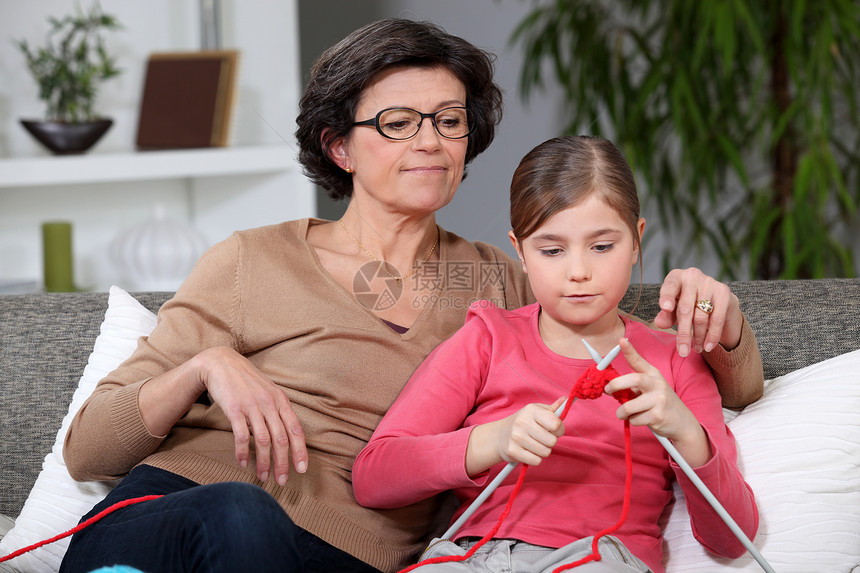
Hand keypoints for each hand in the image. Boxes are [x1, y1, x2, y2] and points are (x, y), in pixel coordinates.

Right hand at [194, 347, 307, 484]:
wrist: (222, 364)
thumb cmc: (247, 382)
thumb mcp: (269, 392)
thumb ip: (279, 411)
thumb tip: (289, 435)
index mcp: (281, 400)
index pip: (296, 429)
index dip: (301, 451)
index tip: (302, 469)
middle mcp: (270, 403)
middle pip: (281, 439)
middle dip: (283, 463)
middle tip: (282, 481)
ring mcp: (252, 406)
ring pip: (263, 440)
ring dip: (264, 462)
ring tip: (263, 476)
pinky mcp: (235, 409)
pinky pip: (242, 435)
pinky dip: (243, 452)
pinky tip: (243, 463)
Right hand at [465, 397, 564, 474]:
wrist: (499, 436)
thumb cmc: (523, 422)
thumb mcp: (536, 411)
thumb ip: (552, 409)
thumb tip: (566, 399)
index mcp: (531, 410)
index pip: (556, 424)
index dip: (559, 429)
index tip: (554, 430)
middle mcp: (522, 422)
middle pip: (552, 441)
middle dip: (550, 441)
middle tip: (542, 438)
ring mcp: (516, 437)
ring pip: (545, 452)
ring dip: (543, 450)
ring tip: (535, 444)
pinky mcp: (513, 451)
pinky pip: (537, 461)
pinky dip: (535, 458)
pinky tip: (528, 451)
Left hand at [606, 338, 710, 466]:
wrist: (683, 422)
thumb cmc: (659, 403)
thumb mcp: (650, 388)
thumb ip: (633, 385)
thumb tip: (609, 387)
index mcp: (653, 374)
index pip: (639, 361)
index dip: (629, 350)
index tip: (621, 340)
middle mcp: (657, 384)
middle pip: (633, 379)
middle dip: (616, 384)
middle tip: (608, 390)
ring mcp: (659, 400)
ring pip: (628, 406)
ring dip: (621, 412)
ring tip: (625, 413)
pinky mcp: (658, 415)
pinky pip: (634, 419)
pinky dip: (632, 421)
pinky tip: (642, 419)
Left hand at [654, 267, 742, 356]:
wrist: (714, 298)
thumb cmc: (686, 302)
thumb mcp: (673, 308)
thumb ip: (665, 316)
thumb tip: (660, 323)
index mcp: (676, 277)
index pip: (669, 286)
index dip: (667, 297)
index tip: (665, 308)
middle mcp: (692, 276)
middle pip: (685, 309)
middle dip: (683, 333)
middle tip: (682, 351)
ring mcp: (709, 282)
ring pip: (701, 316)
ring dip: (697, 337)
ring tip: (695, 350)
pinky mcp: (723, 292)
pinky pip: (717, 319)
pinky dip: (712, 335)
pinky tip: (708, 346)